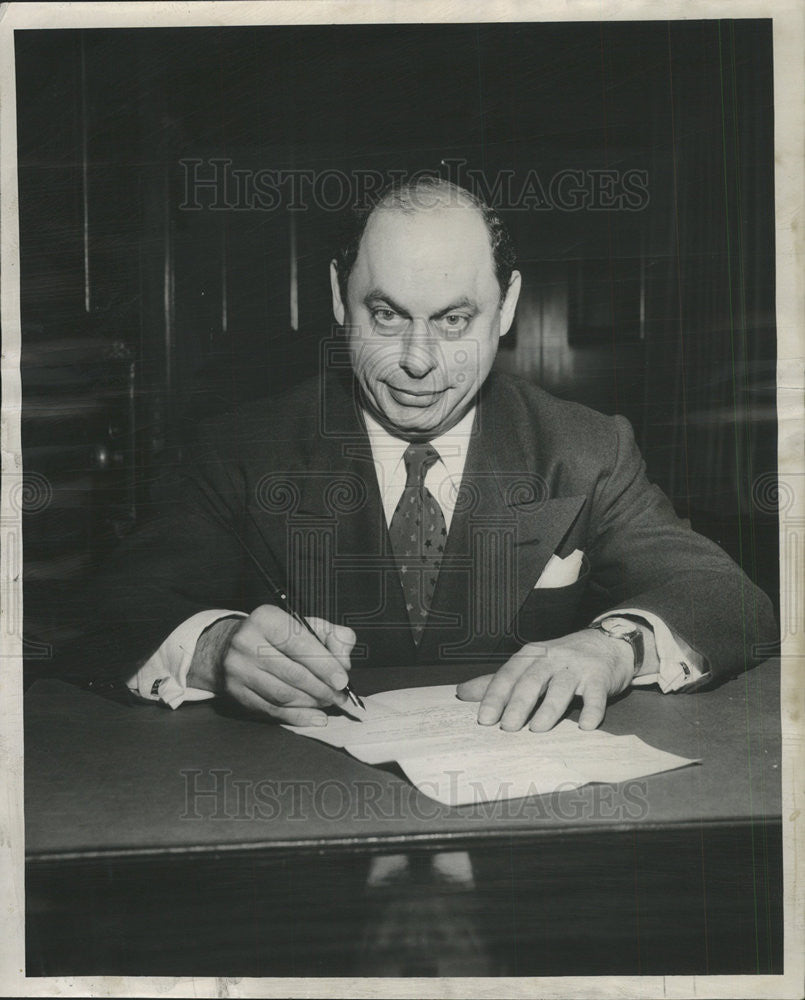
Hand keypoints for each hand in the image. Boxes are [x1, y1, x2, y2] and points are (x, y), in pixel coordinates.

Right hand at [191, 605, 355, 726]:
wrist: (231, 645)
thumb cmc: (277, 635)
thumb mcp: (307, 624)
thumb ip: (334, 636)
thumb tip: (344, 663)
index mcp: (265, 618)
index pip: (299, 644)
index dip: (324, 665)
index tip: (342, 680)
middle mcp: (246, 642)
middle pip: (293, 673)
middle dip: (322, 688)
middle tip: (340, 696)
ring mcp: (238, 669)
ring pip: (283, 694)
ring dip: (312, 703)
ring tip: (328, 702)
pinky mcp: (236, 692)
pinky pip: (272, 710)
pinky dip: (298, 716)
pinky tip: (315, 717)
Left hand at [456, 629, 633, 731]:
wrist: (607, 644)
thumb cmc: (561, 660)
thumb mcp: (529, 665)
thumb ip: (498, 681)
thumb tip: (462, 693)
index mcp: (531, 655)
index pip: (508, 675)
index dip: (495, 696)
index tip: (484, 719)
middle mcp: (552, 658)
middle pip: (532, 680)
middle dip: (518, 703)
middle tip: (507, 727)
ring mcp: (577, 667)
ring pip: (561, 687)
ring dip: (549, 709)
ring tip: (537, 729)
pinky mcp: (600, 677)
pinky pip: (595, 694)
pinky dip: (592, 710)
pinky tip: (585, 726)